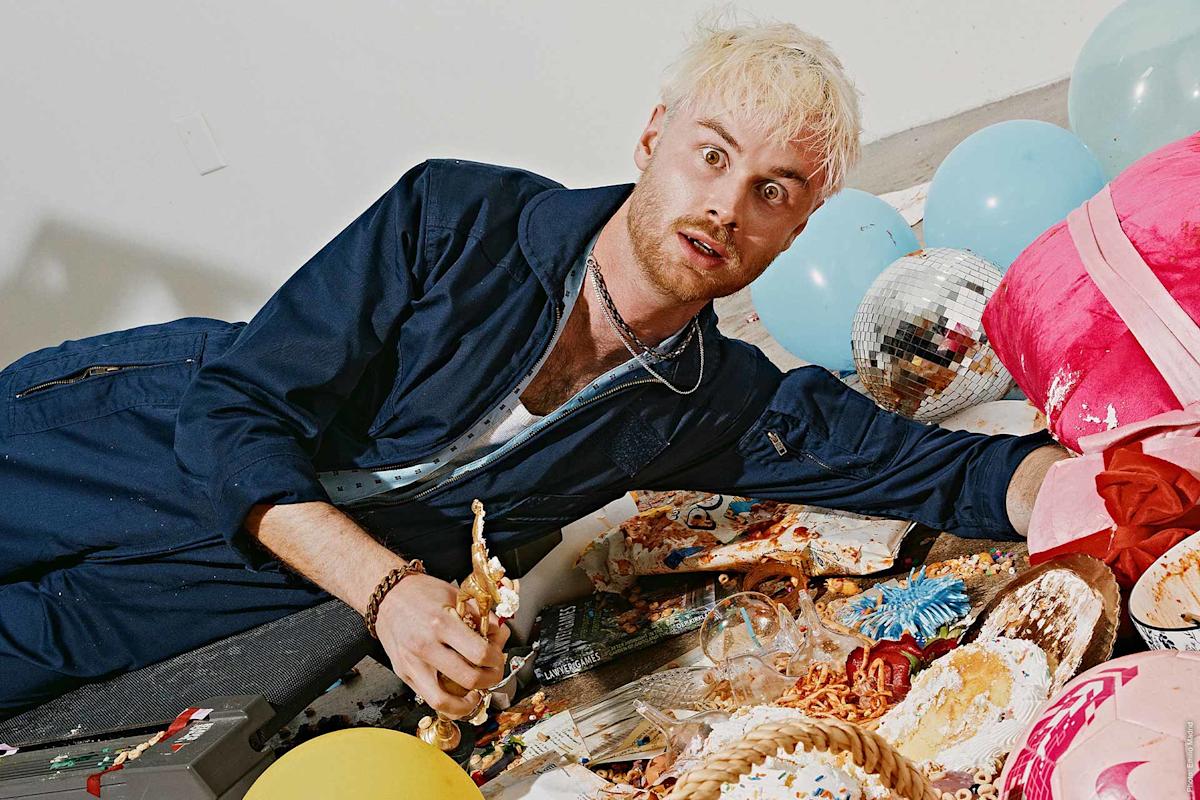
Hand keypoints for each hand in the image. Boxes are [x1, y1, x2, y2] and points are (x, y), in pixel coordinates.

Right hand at [375, 572, 509, 716]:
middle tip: (493, 673)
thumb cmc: (420, 593)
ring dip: (467, 703)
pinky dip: (448, 703)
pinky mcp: (403, 673)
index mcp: (441, 623)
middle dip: (489, 680)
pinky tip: (457, 695)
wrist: (387, 596)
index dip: (496, 659)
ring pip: (443, 701)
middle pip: (468, 679)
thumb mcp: (456, 596)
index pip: (479, 653)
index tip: (498, 657)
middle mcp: (425, 646)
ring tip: (476, 694)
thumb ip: (481, 617)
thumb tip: (500, 637)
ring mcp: (412, 663)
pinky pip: (428, 699)